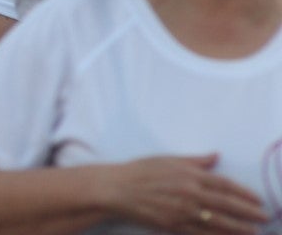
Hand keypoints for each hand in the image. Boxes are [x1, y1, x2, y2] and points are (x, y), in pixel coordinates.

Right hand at [101, 155, 267, 233]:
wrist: (117, 189)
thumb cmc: (141, 171)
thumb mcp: (168, 159)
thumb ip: (195, 160)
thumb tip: (215, 156)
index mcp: (189, 175)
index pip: (224, 185)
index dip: (244, 193)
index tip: (258, 199)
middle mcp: (189, 193)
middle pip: (227, 204)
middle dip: (248, 212)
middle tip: (264, 217)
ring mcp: (182, 211)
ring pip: (218, 221)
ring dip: (239, 227)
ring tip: (254, 232)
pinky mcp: (174, 225)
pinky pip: (202, 232)